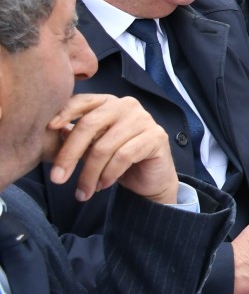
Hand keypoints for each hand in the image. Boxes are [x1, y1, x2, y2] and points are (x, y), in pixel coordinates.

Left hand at [46, 95, 178, 204]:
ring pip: (105, 146)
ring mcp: (143, 119)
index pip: (83, 101)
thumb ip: (77, 137)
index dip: (65, 112)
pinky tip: (103, 185)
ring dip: (89, 174)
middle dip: (70, 154)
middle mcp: (127, 106)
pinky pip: (123, 157)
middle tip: (57, 179)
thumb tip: (55, 129)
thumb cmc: (119, 160)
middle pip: (90, 124)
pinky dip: (109, 174)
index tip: (48, 128)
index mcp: (109, 103)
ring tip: (83, 192)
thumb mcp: (93, 147)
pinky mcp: (155, 136)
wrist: (151, 178)